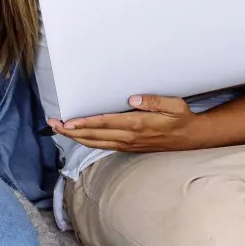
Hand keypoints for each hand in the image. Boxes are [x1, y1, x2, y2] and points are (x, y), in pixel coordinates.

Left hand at [49, 95, 200, 152]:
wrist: (191, 138)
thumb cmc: (182, 118)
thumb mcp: (175, 105)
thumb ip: (154, 101)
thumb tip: (133, 98)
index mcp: (138, 125)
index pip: (105, 123)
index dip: (85, 123)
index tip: (68, 122)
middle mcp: (130, 137)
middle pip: (95, 135)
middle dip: (72, 131)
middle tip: (52, 124)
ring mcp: (128, 144)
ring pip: (96, 143)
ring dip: (76, 137)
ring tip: (59, 130)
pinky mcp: (129, 147)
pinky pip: (103, 146)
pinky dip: (88, 142)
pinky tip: (78, 137)